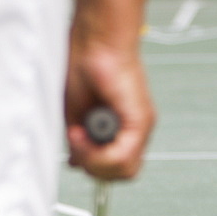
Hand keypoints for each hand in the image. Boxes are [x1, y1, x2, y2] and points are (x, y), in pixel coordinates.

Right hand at [65, 41, 155, 180]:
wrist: (94, 41)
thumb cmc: (83, 69)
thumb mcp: (77, 117)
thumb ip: (81, 144)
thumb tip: (77, 164)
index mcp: (123, 131)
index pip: (116, 169)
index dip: (94, 168)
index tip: (75, 153)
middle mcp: (136, 131)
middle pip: (122, 174)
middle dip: (94, 168)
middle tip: (77, 145)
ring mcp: (141, 127)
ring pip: (123, 170)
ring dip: (94, 161)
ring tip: (79, 137)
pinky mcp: (141, 120)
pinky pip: (123, 157)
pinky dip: (98, 153)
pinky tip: (83, 134)